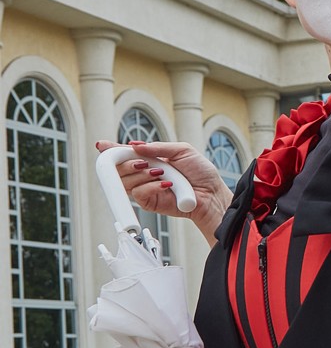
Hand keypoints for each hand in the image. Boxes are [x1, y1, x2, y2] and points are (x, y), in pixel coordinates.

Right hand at [95, 139, 231, 245]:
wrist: (211, 193)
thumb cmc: (200, 172)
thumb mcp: (182, 151)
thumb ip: (158, 148)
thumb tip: (135, 146)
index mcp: (149, 159)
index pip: (125, 154)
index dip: (112, 150)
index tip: (102, 146)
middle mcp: (143, 173)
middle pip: (118, 168)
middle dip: (126, 162)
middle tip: (141, 161)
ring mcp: (145, 188)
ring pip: (125, 181)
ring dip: (141, 173)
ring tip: (161, 172)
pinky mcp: (148, 202)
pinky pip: (138, 193)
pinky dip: (151, 186)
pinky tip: (165, 184)